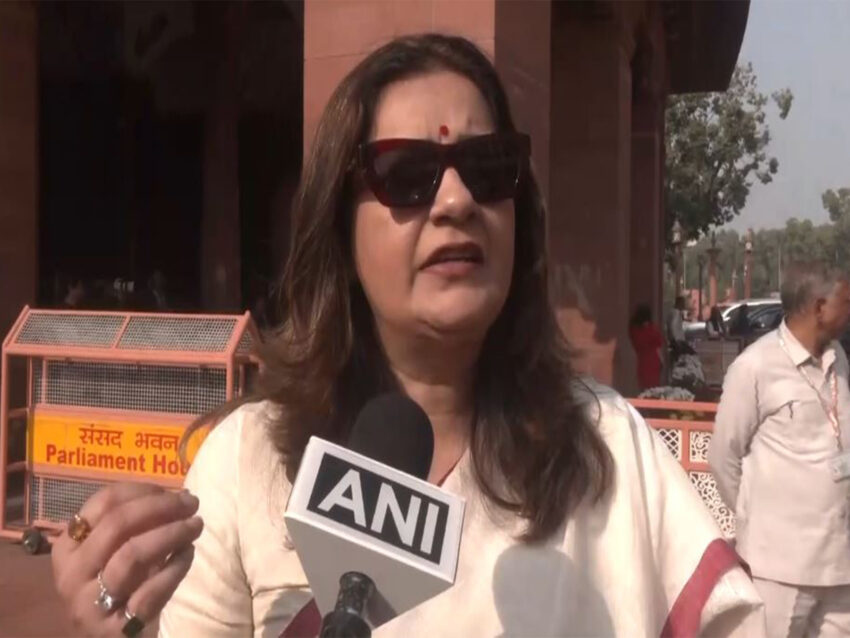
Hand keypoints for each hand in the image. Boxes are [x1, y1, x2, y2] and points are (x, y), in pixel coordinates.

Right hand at [52, 483, 202, 635]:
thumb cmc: (114, 586)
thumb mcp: (112, 552)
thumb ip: (135, 523)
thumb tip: (180, 495)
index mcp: (67, 547)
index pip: (103, 502)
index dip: (143, 490)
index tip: (173, 491)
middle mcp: (71, 574)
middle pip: (118, 524)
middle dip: (161, 507)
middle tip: (191, 504)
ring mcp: (89, 604)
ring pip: (132, 555)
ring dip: (171, 533)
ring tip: (195, 526)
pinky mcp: (113, 630)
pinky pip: (150, 592)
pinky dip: (175, 568)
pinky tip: (188, 554)